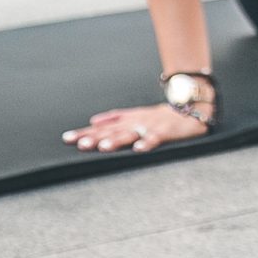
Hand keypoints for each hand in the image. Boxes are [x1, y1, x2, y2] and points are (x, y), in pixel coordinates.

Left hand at [62, 101, 205, 153]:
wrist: (190, 108)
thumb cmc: (160, 116)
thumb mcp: (135, 114)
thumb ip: (114, 117)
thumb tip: (93, 120)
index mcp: (126, 121)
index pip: (102, 128)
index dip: (84, 133)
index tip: (67, 139)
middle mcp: (135, 123)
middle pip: (112, 131)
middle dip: (96, 138)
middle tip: (81, 144)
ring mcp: (149, 127)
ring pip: (130, 134)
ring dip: (116, 141)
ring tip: (103, 147)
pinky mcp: (165, 132)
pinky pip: (155, 139)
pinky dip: (147, 143)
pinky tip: (138, 149)